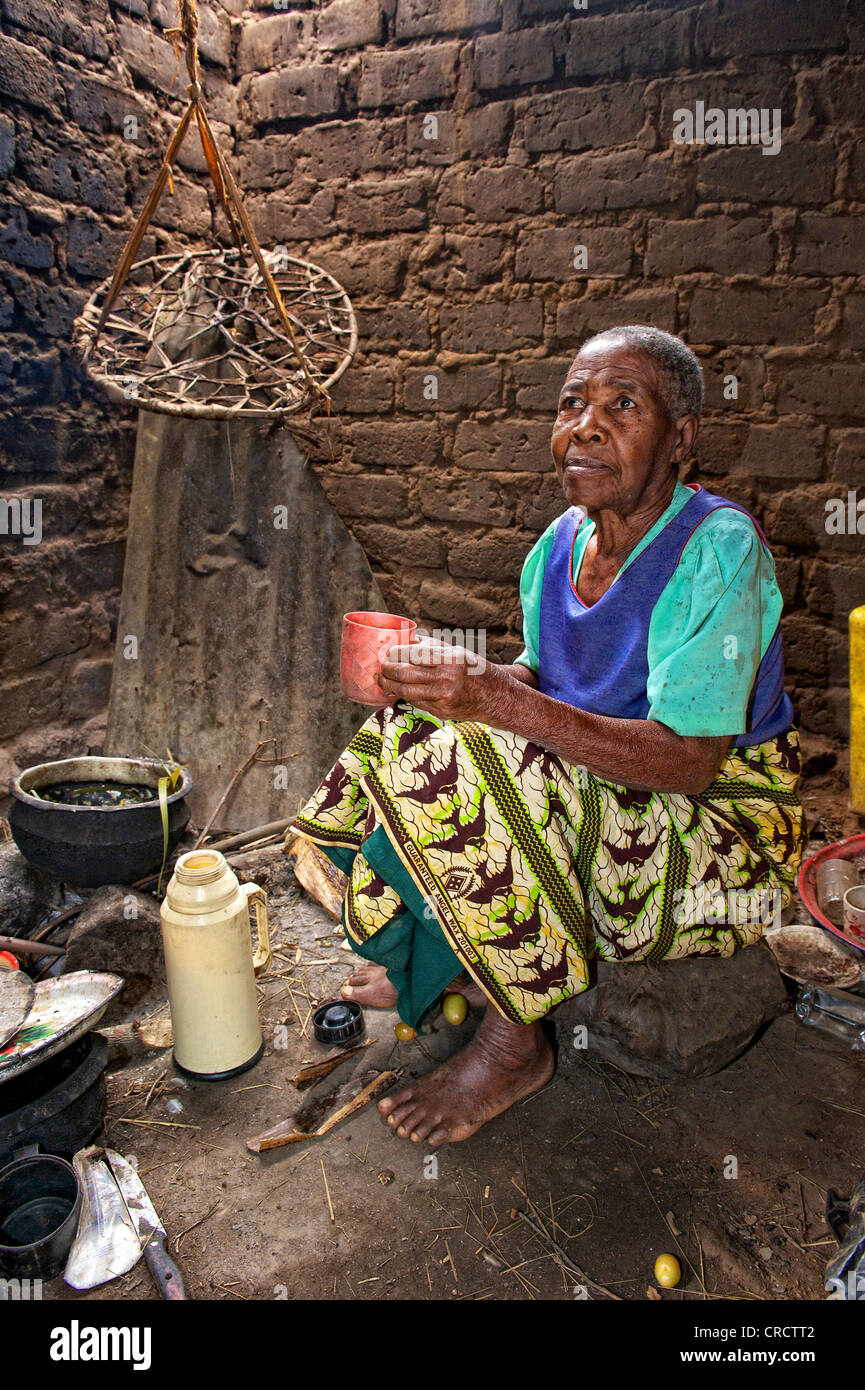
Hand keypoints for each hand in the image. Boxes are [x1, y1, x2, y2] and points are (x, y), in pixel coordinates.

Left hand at [378, 637, 500, 720]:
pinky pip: (416, 702)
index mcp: (450, 659)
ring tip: (383, 680)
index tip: (388, 652)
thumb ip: (434, 646)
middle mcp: (446, 678)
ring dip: (390, 686)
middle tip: (381, 667)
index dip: (396, 654)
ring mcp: (443, 697)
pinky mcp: (442, 711)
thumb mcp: (459, 651)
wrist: (496, 697)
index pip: (414, 654)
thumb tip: (409, 641)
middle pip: (406, 673)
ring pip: (406, 691)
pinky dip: (405, 696)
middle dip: (388, 670)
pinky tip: (398, 691)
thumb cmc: (476, 670)